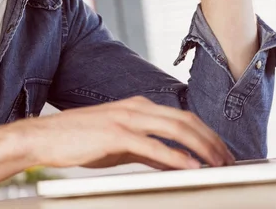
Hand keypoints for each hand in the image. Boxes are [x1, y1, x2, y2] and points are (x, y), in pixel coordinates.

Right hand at [21, 96, 234, 169]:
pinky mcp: (117, 134)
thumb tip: (173, 162)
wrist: (47, 136)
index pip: (182, 117)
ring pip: (175, 129)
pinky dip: (176, 157)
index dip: (206, 134)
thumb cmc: (81, 139)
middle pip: (185, 121)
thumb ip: (147, 150)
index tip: (221, 151)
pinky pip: (154, 146)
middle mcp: (138, 107)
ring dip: (201, 147)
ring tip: (217, 164)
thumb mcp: (120, 144)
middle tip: (228, 161)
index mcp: (140, 106)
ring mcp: (127, 118)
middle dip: (211, 141)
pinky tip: (190, 168)